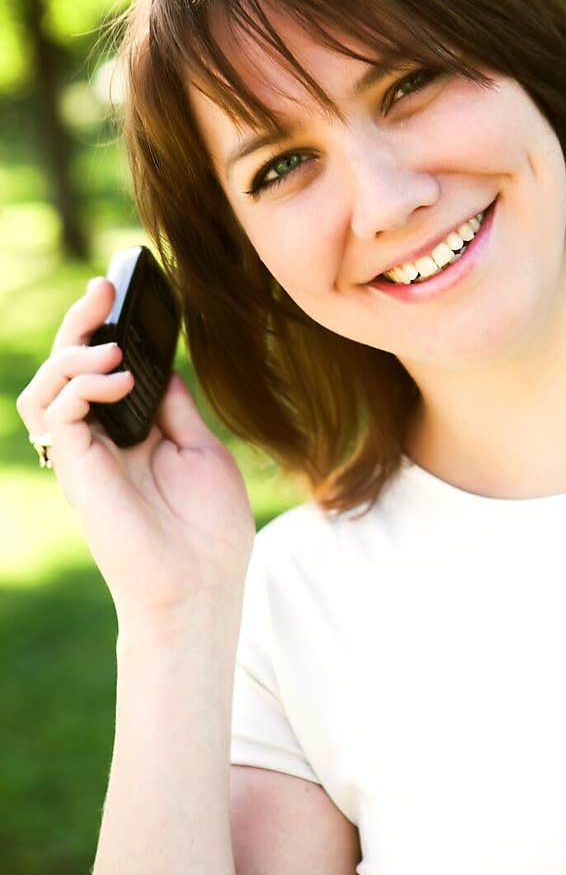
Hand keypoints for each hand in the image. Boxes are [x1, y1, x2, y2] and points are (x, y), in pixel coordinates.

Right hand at [16, 276, 255, 623]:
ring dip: (71, 354)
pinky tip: (115, 378)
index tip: (122, 291)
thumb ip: (172, 407)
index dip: (107, 331)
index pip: (104, 369)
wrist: (203, 585)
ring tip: (108, 347)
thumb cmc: (209, 528)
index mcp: (131, 432)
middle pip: (69, 369)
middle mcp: (101, 440)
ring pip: (47, 388)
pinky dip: (79, 385)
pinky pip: (57, 415)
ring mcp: (85, 455)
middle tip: (101, 289)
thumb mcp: (200, 450)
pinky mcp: (77, 471)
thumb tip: (159, 364)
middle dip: (80, 324)